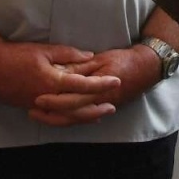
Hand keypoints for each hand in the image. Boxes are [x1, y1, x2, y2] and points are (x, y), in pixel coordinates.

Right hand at [0, 42, 120, 115]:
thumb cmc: (15, 56)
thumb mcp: (44, 50)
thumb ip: (68, 54)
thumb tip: (90, 56)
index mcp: (53, 81)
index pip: (83, 85)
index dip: (102, 84)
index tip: (117, 81)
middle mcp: (47, 98)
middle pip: (78, 108)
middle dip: (97, 107)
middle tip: (113, 105)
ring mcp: (38, 106)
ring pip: (66, 117)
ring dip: (84, 117)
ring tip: (100, 116)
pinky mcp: (30, 108)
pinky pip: (53, 118)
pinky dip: (67, 119)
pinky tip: (74, 118)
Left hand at [29, 45, 159, 126]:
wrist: (146, 69)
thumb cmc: (124, 60)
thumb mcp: (101, 59)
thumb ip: (81, 67)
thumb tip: (61, 70)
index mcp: (97, 89)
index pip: (71, 99)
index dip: (53, 100)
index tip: (36, 98)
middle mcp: (99, 103)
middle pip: (70, 114)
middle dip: (50, 114)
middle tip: (31, 111)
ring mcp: (102, 107)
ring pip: (76, 119)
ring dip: (57, 119)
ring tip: (39, 114)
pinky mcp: (103, 108)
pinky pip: (83, 118)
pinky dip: (69, 119)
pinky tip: (57, 117)